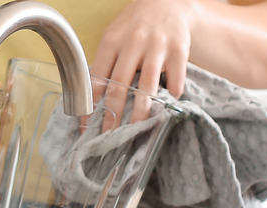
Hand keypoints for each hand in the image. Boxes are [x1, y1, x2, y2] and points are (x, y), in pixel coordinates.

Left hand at [91, 0, 194, 129]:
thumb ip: (104, 64)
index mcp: (111, 42)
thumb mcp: (113, 38)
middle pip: (119, 84)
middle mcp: (132, 43)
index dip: (90, 104)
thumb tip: (91, 100)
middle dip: (113, 114)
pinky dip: (173, 90)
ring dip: (140, 110)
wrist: (166, 1)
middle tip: (109, 135)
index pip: (97, 78)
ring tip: (136, 128)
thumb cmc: (134, 25)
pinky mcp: (179, 47)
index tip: (87, 126)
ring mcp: (157, 45)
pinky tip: (169, 103)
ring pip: (147, 84)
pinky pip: (175, 74)